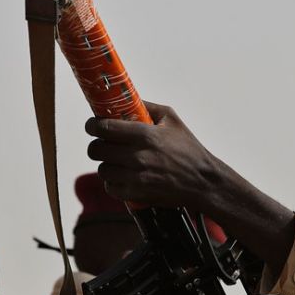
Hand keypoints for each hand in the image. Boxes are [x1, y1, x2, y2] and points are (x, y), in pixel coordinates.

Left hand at [87, 101, 294, 265]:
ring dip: (106, 164)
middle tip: (103, 143)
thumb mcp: (172, 120)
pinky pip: (110, 187)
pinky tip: (122, 177)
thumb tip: (126, 99)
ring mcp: (136, 177)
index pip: (104, 127)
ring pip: (102, 169)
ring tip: (116, 161)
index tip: (91, 125)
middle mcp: (138, 156)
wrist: (203, 182)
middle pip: (96, 149)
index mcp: (145, 134)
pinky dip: (113, 182)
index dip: (92, 125)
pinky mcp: (136, 194)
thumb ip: (148, 107)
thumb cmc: (188, 148)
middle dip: (96, 144)